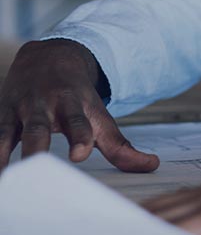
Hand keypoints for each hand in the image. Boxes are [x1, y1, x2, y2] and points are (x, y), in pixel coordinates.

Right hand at [0, 39, 158, 171]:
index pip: (79, 122)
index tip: (79, 154)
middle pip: (42, 127)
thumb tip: (151, 166)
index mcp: (75, 105)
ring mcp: (22, 110)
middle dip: (37, 145)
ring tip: (10, 178)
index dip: (80, 136)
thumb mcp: (98, 115)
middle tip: (38, 166)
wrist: (49, 56)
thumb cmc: (77, 96)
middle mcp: (47, 106)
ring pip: (12, 131)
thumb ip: (118, 144)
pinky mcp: (3, 115)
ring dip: (8, 152)